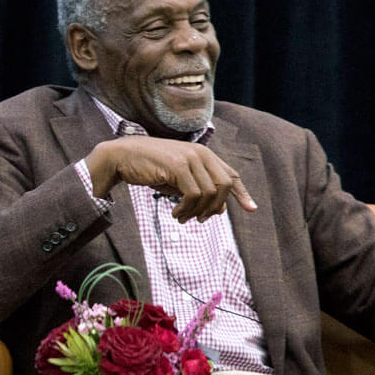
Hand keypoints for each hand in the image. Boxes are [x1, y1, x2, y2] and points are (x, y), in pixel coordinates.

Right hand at [86, 137, 257, 220]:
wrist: (123, 158)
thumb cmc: (150, 169)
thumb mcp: (179, 181)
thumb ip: (199, 190)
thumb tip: (220, 210)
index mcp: (204, 154)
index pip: (230, 174)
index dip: (242, 193)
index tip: (252, 209)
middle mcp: (201, 153)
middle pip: (223, 187)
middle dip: (215, 208)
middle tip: (200, 220)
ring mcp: (190, 158)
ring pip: (209, 193)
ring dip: (196, 212)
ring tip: (181, 218)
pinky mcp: (178, 166)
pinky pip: (193, 195)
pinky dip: (185, 209)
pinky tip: (174, 214)